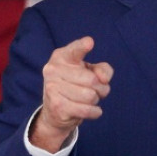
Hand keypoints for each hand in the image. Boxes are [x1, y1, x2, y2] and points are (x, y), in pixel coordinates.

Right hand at [30, 36, 113, 152]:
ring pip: (90, 96)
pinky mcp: (57, 106)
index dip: (82, 46)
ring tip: (89, 99)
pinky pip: (87, 110)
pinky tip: (92, 110)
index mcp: (61, 56)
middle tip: (95, 90)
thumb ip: (103, 69)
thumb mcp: (91, 71)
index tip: (90, 42)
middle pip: (92, 80)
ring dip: (96, 100)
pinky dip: (95, 112)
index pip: (74, 50)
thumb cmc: (76, 85)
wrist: (55, 111)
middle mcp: (53, 70)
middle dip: (101, 88)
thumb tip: (103, 78)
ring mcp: (53, 88)